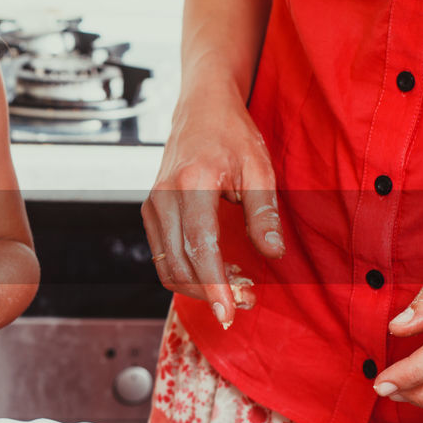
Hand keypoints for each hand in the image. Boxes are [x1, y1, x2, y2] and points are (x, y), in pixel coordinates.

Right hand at [141, 92, 283, 327]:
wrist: (200, 108)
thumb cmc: (233, 135)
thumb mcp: (260, 168)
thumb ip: (264, 213)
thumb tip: (272, 254)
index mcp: (192, 182)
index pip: (199, 246)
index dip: (215, 285)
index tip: (230, 313)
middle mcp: (163, 196)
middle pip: (179, 264)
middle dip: (211, 292)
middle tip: (246, 302)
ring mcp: (152, 204)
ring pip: (168, 266)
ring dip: (199, 286)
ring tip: (236, 288)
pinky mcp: (150, 211)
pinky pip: (164, 255)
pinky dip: (189, 271)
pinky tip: (218, 270)